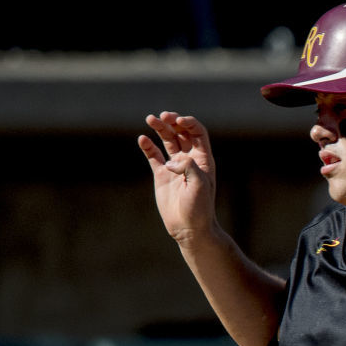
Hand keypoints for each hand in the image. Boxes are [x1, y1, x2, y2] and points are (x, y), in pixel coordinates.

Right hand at [137, 112, 217, 244]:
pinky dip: (148, 145)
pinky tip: (143, 140)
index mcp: (203, 160)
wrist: (190, 228)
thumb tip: (171, 162)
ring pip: (167, 140)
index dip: (188, 123)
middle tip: (162, 117)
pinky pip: (153, 155)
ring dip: (159, 128)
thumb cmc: (200, 208)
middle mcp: (189, 160)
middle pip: (181, 132)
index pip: (197, 132)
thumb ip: (189, 166)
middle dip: (172, 121)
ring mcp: (175, 166)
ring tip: (150, 119)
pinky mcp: (162, 174)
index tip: (178, 121)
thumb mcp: (200, 185)